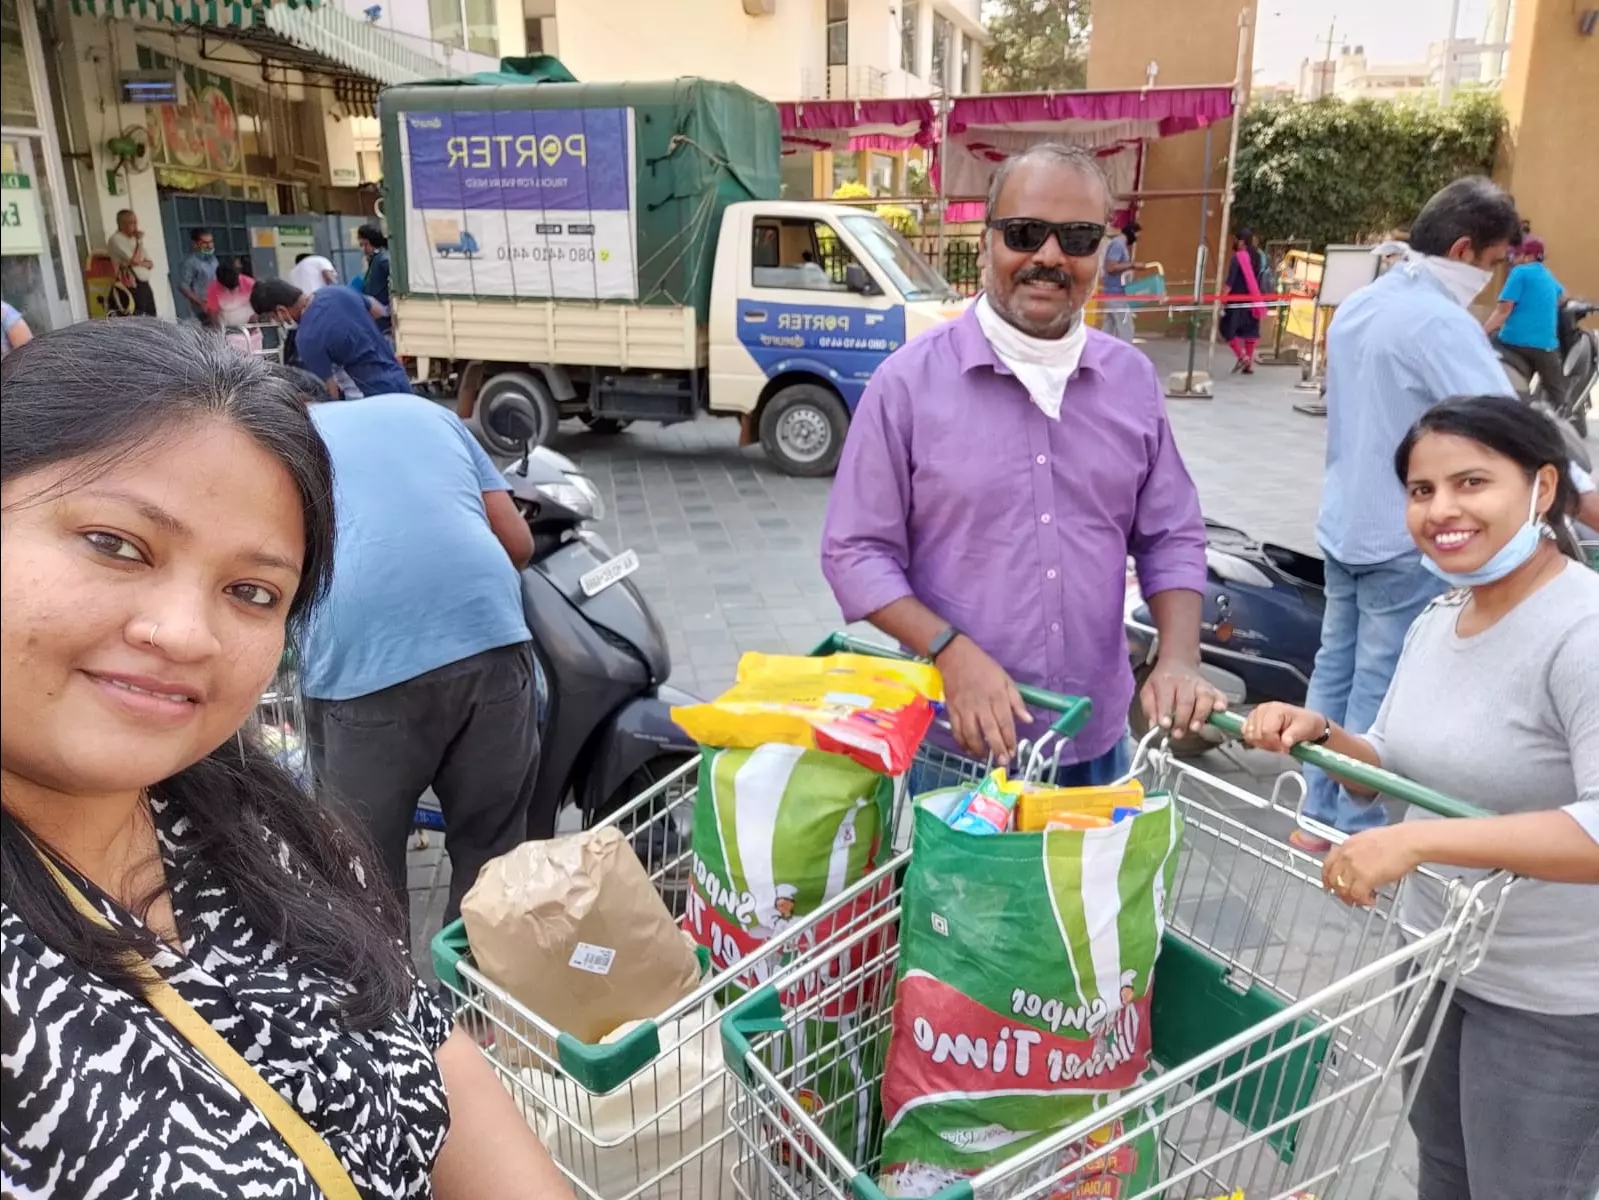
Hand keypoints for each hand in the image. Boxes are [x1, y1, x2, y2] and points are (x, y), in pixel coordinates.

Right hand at [936, 638, 1030, 764]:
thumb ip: (1017, 701)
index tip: (1014, 752)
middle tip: (1003, 762)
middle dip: (997, 749)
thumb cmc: (984, 667)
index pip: (1005, 722)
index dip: (1010, 739)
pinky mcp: (952, 709)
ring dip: (979, 749)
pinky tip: (969, 749)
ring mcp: (964, 708)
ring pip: (971, 734)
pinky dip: (962, 742)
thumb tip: (1028, 720)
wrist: (955, 656)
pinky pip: (956, 730)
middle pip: (990, 731)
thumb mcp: (1006, 680)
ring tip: (985, 757)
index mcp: (997, 696)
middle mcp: (981, 705)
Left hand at [1140, 658, 1226, 734]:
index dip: (1165, 712)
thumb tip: (1154, 726)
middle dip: (1182, 720)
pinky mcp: (1212, 688)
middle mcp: (1185, 682)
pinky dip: (1221, 704)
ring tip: (1195, 727)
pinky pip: (1220, 696)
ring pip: (1205, 698)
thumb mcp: (1148, 691)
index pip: (1166, 698)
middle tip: (1178, 733)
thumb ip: (1150, 708)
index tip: (1165, 725)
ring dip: (1201, 715)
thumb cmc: (1163, 681)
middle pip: (1186, 701)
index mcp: (1166, 682)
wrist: (1177, 663)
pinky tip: (1219, 711)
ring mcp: (1200, 685)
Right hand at [1239, 702, 1327, 753]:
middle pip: (1256, 734)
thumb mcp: (1305, 729)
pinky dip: (1254, 740)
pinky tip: (1266, 741)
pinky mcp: (1252, 720)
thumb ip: (1294, 735)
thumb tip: (1285, 743)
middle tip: (1281, 747)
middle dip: (1268, 745)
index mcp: (1275, 709)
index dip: (1274, 744)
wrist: (1306, 722)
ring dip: (1262, 743)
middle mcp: (1262, 709)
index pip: (1266, 731)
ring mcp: (1255, 714)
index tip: (1285, 749)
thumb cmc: (1306, 723)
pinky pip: (1246, 733)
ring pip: (1249, 735)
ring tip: (1274, 744)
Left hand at [1322, 825, 1423, 906]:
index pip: (1326, 865)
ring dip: (1351, 898)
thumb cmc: (1395, 840)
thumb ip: (1355, 851)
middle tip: (1349, 897)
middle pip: (1333, 880)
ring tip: (1362, 900)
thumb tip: (1354, 864)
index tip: (1329, 886)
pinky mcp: (1365, 878)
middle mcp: (1346, 855)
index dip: (1327, 879)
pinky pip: (1357, 895)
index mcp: (1346, 845)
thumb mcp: (1367, 840)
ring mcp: (1354, 867)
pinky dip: (1363, 901)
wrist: (1408, 842)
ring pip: (1343, 890)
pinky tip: (1371, 901)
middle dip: (1339, 892)